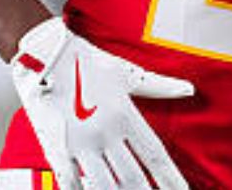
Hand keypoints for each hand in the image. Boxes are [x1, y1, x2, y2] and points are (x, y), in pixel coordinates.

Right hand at [9, 17, 195, 188]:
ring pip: (104, 186)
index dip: (171, 180)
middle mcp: (104, 132)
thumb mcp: (126, 73)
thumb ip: (159, 86)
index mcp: (124, 114)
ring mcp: (79, 143)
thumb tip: (189, 89)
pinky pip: (70, 183)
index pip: (155, 156)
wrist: (42, 54)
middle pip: (133, 179)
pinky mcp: (56, 149)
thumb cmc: (86, 60)